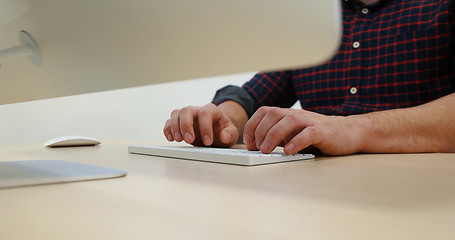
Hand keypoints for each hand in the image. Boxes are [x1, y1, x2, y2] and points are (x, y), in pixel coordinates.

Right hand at [163, 103, 238, 146]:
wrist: (216, 131)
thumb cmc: (223, 131)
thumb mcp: (231, 133)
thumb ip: (230, 134)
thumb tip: (224, 136)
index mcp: (211, 110)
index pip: (205, 113)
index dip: (205, 127)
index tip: (208, 142)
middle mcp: (197, 110)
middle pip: (186, 110)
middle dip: (186, 125)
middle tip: (189, 140)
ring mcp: (187, 115)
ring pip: (176, 114)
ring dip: (175, 127)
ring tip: (179, 140)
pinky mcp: (179, 122)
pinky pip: (169, 121)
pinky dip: (167, 129)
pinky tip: (170, 138)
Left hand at [243, 107, 363, 154]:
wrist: (349, 133)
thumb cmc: (318, 136)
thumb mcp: (294, 135)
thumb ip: (279, 137)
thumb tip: (257, 146)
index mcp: (287, 114)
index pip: (264, 112)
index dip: (252, 126)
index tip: (248, 143)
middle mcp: (297, 115)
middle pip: (273, 115)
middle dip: (260, 132)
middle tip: (256, 149)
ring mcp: (310, 121)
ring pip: (288, 121)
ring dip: (273, 135)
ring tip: (266, 150)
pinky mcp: (323, 131)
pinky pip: (308, 133)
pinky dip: (297, 141)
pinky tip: (289, 151)